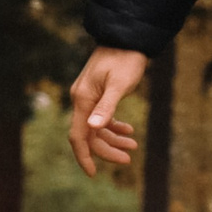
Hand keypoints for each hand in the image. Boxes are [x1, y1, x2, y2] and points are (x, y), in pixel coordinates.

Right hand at [66, 46, 149, 175]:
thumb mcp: (119, 84)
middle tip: (128, 158)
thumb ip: (107, 107)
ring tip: (134, 146)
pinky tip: (128, 129)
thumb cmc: (125, 59)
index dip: (84, 156)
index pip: (78, 135)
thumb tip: (93, 128)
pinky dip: (114, 125)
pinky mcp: (98, 92)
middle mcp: (82, 99)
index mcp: (83, 99)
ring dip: (113, 138)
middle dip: (107, 149)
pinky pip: (102, 116)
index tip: (93, 173)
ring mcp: (89, 96)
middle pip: (89, 134)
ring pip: (97, 127)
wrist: (127, 37)